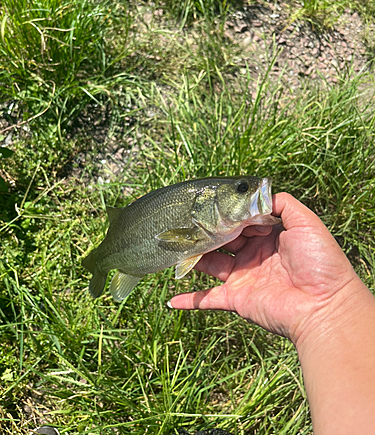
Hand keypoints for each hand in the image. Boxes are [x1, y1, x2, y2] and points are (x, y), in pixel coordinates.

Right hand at [169, 193, 360, 345]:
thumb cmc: (318, 261)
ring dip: (192, 257)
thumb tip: (259, 194)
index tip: (208, 205)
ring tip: (171, 246)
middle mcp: (253, 254)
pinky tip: (172, 299)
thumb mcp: (306, 222)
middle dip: (204, 232)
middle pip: (222, 239)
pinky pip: (208, 299)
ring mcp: (243, 277)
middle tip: (182, 223)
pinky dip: (190, 300)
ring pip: (210, 263)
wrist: (323, 305)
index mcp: (268, 236)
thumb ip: (282, 203)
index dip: (227, 213)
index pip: (240, 220)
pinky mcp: (236, 299)